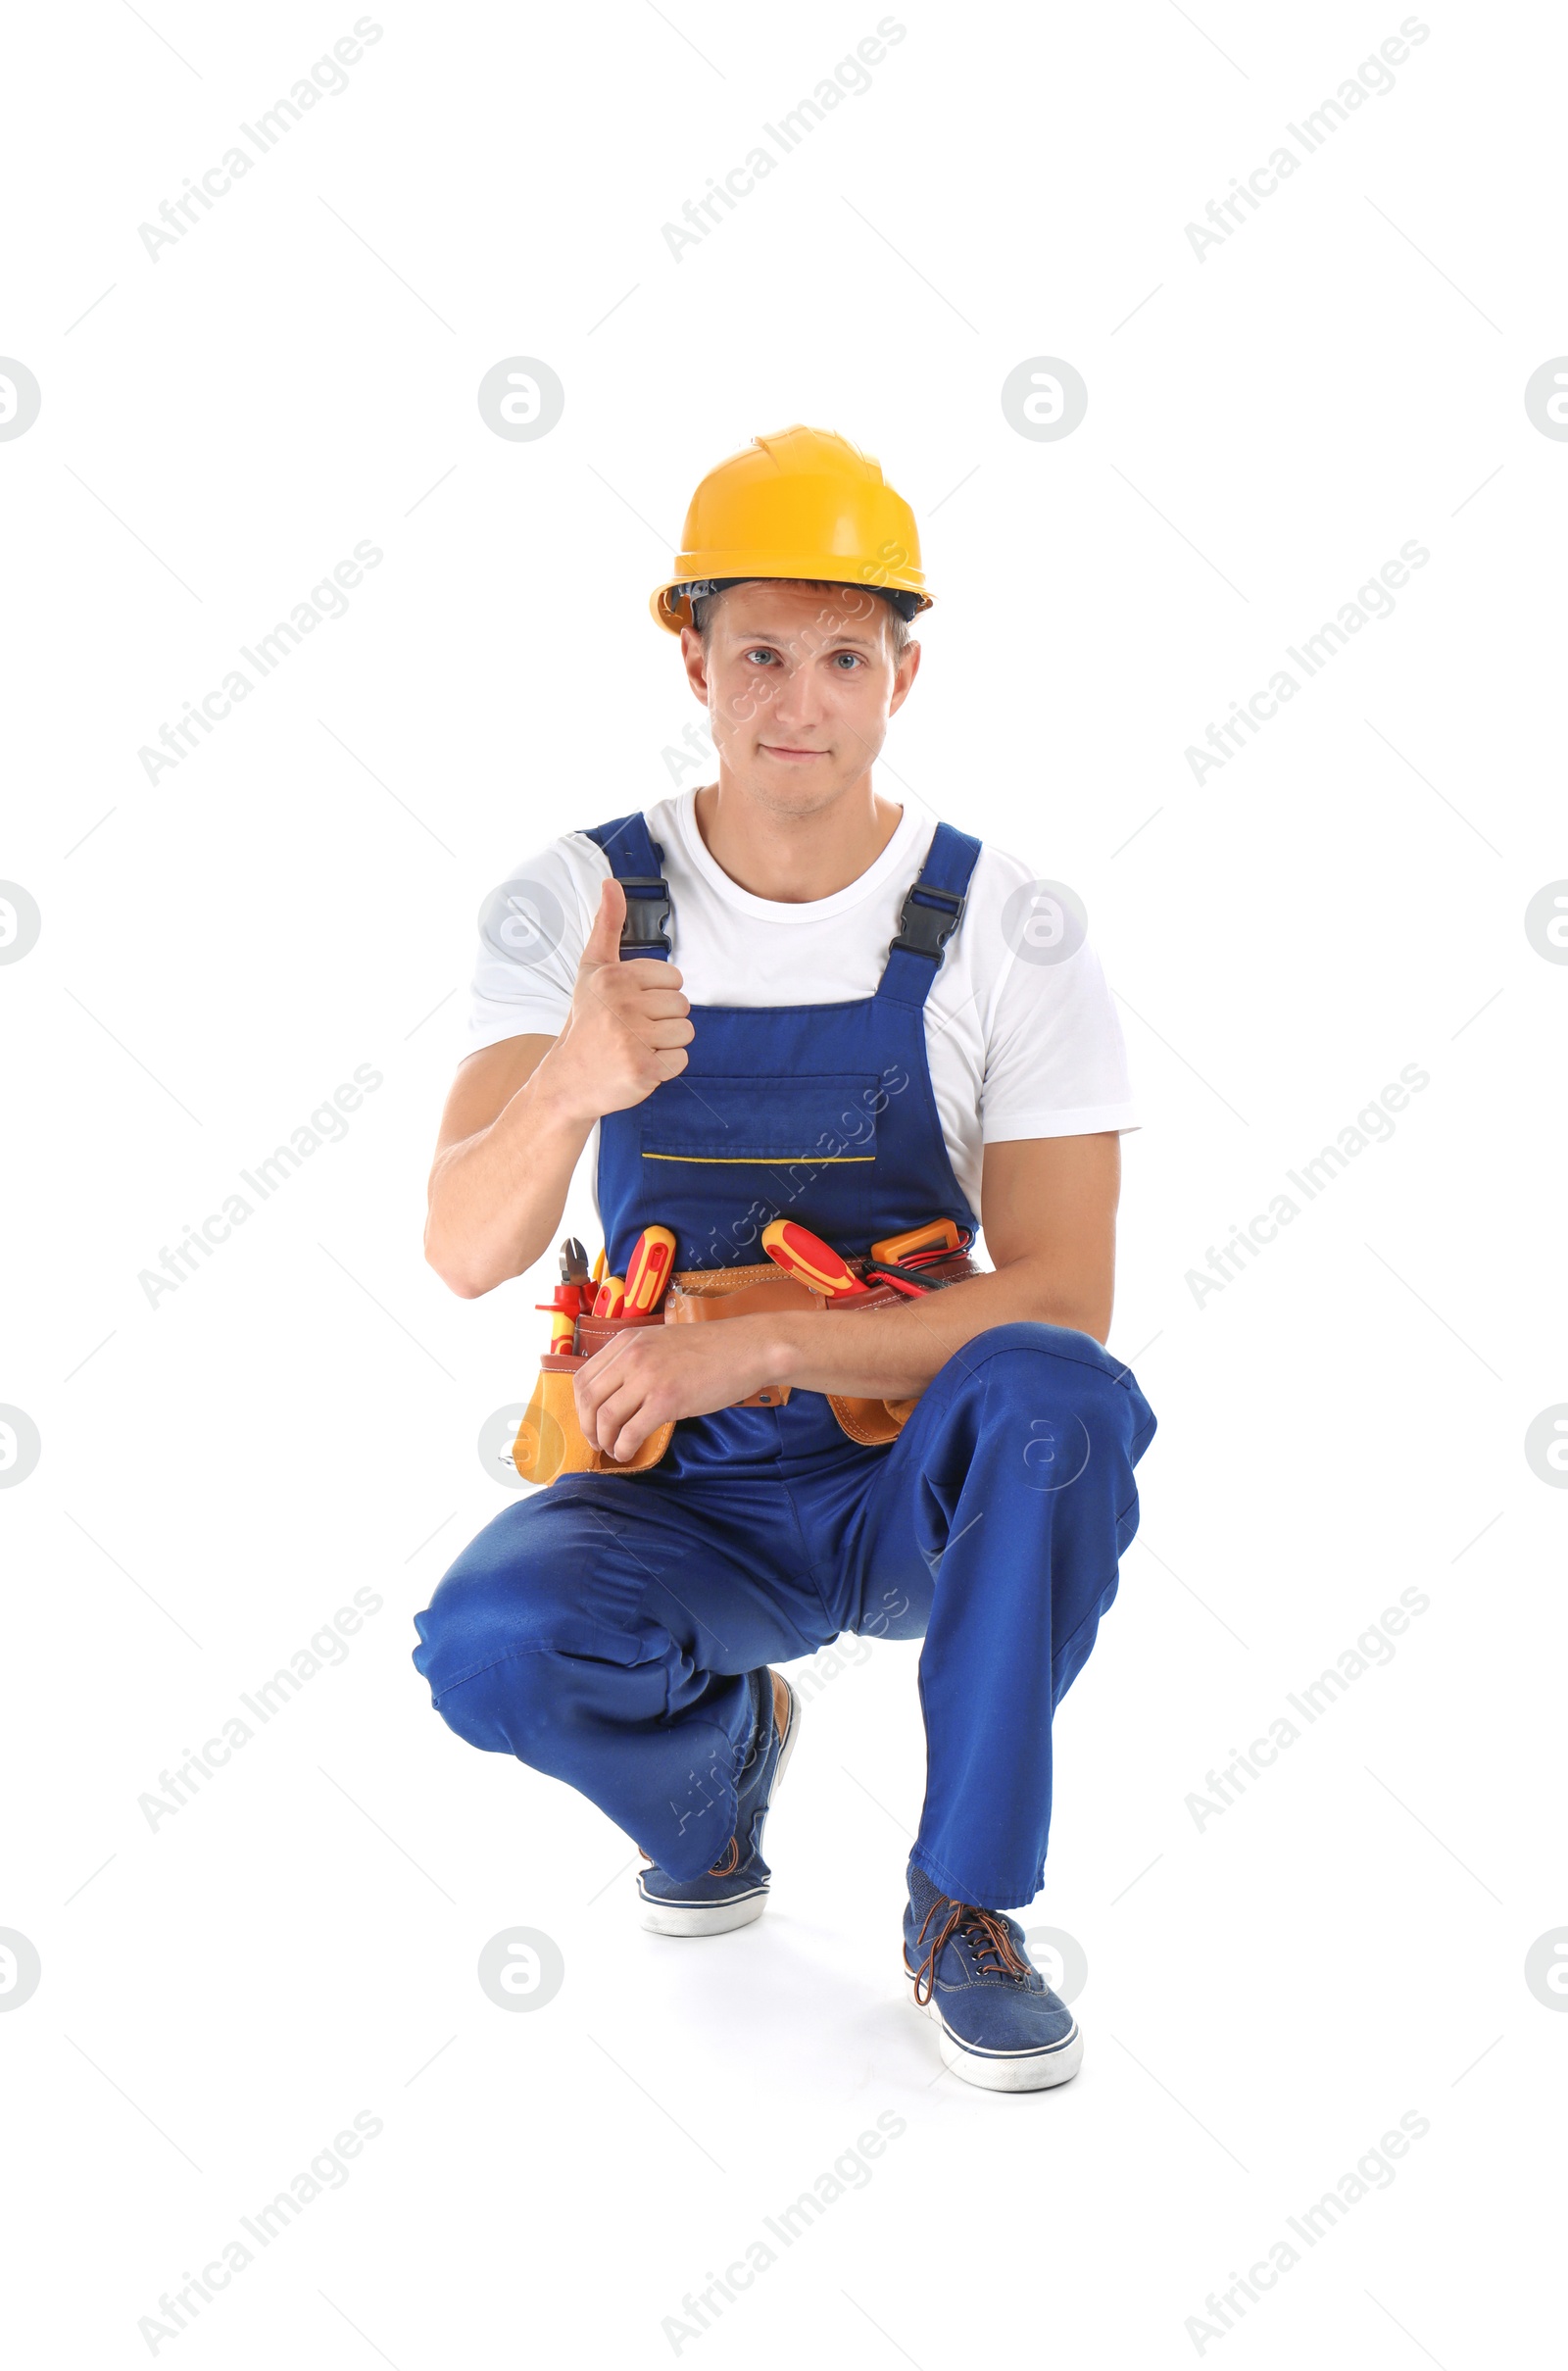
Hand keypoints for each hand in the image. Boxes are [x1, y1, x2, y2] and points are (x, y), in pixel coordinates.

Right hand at [539, 878, 692, 1124]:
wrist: (568, 1079)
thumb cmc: (586, 1022)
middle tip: (631, 1030)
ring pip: (685, 1032)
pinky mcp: (643, 1069)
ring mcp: (632, 1038)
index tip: (630, 1006)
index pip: (674, 978)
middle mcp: (622, 1005)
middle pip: (683, 1005)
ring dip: (666, 1043)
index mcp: (615, 977)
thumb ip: (607, 926)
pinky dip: (666, 1067)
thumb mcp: (592, 969)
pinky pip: (681, 1060)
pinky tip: (640, 1065)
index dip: (657, 994)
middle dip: (663, 1020)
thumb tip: (611, 883)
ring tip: (636, 1046)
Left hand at [575, 1316, 784, 1461]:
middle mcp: (632, 1356)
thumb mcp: (662, 1342)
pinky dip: (623, 1447)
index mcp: (628, 1340)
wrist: (747, 1348)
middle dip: (588, 1427)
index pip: (584, 1377)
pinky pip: (631, 1431)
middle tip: (597, 1442)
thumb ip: (637, 1360)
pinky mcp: (667, 1399)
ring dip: (605, 1440)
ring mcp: (649, 1377)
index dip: (581, 1406)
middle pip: (589, 1399)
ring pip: (606, 1417)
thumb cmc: (711, 1349)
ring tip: (613, 1449)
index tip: (590, 1421)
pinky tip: (628, 1453)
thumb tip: (617, 1392)